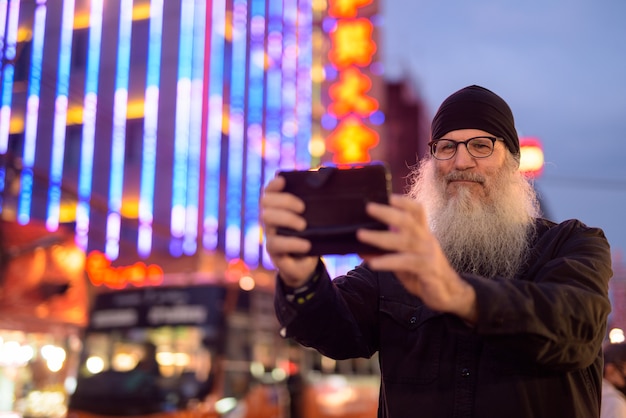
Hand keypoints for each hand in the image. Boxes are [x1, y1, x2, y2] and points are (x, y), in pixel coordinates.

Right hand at [260, 175, 318, 286]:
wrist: (307, 264)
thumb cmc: (311, 235)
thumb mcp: (315, 217)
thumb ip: (316, 197)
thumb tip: (324, 173)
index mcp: (278, 208)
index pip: (269, 191)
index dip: (273, 184)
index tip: (283, 180)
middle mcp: (270, 220)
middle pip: (265, 202)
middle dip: (284, 201)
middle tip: (303, 208)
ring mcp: (270, 235)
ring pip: (267, 220)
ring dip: (286, 219)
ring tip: (303, 226)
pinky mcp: (274, 252)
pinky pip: (275, 244)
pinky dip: (292, 243)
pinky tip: (306, 244)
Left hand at [357, 194, 477, 322]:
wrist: (449, 294)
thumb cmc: (424, 274)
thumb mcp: (403, 262)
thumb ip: (387, 253)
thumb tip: (361, 249)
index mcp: (422, 234)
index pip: (417, 211)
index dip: (405, 202)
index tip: (389, 196)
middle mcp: (426, 240)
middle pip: (408, 220)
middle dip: (387, 213)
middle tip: (369, 207)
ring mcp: (428, 253)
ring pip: (404, 240)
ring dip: (380, 237)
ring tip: (361, 235)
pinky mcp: (428, 269)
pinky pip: (405, 262)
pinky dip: (388, 261)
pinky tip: (374, 263)